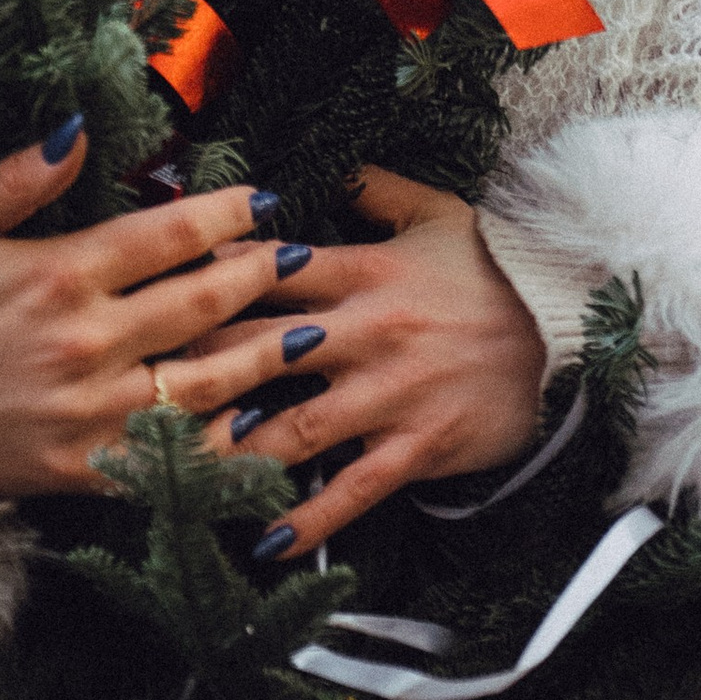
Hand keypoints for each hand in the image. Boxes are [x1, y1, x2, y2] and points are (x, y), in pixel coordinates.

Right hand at [0, 123, 290, 501]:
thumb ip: (19, 175)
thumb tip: (82, 127)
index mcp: (58, 273)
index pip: (169, 235)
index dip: (227, 214)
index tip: (263, 198)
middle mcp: (85, 342)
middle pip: (201, 305)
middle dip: (261, 276)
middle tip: (301, 254)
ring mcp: (89, 413)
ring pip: (204, 384)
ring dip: (264, 358)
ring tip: (308, 333)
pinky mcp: (82, 470)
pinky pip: (169, 460)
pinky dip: (222, 446)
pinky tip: (259, 428)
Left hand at [182, 167, 547, 557]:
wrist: (566, 332)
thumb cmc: (494, 272)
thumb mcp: (437, 213)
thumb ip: (375, 188)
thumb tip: (327, 159)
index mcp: (362, 270)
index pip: (265, 271)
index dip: (205, 281)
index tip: (151, 297)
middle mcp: (366, 332)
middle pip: (261, 350)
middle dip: (197, 373)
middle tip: (134, 394)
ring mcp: (390, 394)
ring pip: (294, 427)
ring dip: (236, 450)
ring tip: (180, 470)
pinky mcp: (416, 446)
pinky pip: (353, 488)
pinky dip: (308, 519)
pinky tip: (264, 540)